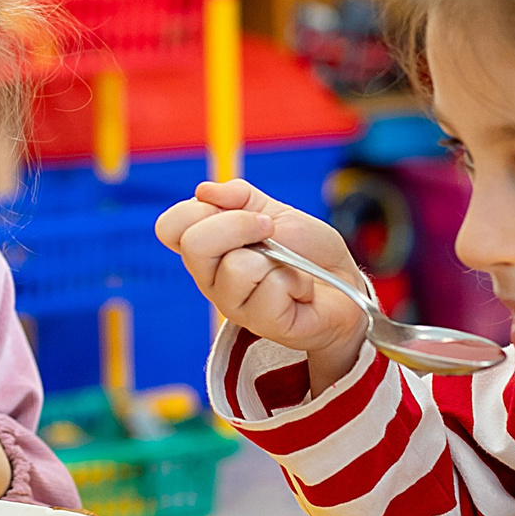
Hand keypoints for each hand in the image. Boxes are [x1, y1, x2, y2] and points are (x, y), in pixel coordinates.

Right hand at [155, 178, 371, 394]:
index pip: (169, 227)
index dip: (198, 210)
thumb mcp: (274, 211)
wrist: (345, 283)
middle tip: (269, 231)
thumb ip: (239, 197)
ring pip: (237, 267)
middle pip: (194, 244)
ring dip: (275, 258)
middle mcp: (211, 279)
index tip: (236, 210)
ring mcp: (233, 305)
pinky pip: (272, 288)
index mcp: (207, 250)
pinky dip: (296, 280)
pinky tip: (300, 290)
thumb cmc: (306, 251)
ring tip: (288, 266)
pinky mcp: (262, 324)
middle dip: (239, 224)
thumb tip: (205, 191)